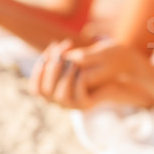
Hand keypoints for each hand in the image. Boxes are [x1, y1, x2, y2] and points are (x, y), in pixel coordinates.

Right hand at [28, 38, 153, 107]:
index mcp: (53, 91)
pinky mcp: (87, 105)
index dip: (39, 68)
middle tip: (62, 53)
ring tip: (73, 61)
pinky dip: (78, 82)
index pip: (35, 86)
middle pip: (44, 91)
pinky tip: (82, 70)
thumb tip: (52, 49)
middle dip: (51, 69)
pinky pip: (78, 97)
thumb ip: (63, 58)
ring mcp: (73, 105)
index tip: (53, 47)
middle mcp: (59, 100)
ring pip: (59, 96)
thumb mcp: (77, 59)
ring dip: (64, 77)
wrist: (118, 75)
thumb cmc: (97, 64)